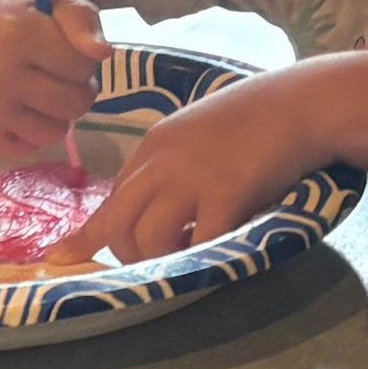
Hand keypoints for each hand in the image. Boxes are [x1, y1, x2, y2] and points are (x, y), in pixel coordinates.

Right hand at [0, 0, 106, 173]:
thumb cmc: (4, 16)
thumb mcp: (44, 0)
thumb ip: (81, 17)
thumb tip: (102, 53)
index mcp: (19, 33)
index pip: (84, 64)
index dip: (80, 58)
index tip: (60, 50)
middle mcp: (0, 74)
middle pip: (76, 102)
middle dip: (75, 89)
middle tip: (54, 75)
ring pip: (57, 131)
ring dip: (57, 114)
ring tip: (39, 94)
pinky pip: (31, 147)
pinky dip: (32, 132)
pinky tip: (19, 110)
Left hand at [64, 66, 335, 266]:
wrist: (304, 102)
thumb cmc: (259, 119)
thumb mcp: (197, 136)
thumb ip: (171, 168)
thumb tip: (157, 208)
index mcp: (153, 148)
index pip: (111, 200)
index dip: (90, 235)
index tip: (63, 258)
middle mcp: (162, 163)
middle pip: (119, 224)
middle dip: (127, 257)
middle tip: (154, 266)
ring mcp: (191, 178)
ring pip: (148, 239)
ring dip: (162, 262)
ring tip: (189, 258)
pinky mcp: (225, 193)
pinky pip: (199, 243)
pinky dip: (201, 259)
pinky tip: (216, 254)